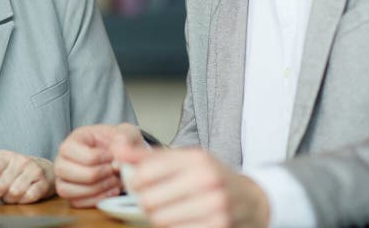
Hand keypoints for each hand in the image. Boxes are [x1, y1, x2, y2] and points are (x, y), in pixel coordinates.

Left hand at [0, 150, 54, 204]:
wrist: (45, 170)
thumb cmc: (17, 171)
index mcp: (5, 156)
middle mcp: (20, 160)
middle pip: (0, 185)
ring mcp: (33, 170)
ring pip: (14, 193)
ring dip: (9, 199)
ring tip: (10, 195)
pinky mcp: (44, 182)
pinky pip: (28, 197)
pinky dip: (22, 201)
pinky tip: (22, 196)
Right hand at [54, 123, 145, 207]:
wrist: (125, 159)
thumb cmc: (121, 145)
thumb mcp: (126, 133)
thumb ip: (124, 137)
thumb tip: (118, 147)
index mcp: (74, 139)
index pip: (71, 150)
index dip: (96, 157)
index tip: (113, 156)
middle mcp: (63, 158)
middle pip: (64, 170)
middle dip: (95, 173)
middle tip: (113, 171)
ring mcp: (65, 178)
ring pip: (66, 189)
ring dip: (94, 188)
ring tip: (114, 181)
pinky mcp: (72, 194)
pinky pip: (76, 202)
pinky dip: (96, 199)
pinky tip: (112, 190)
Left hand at [130, 148, 269, 227]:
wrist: (252, 200)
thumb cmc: (212, 177)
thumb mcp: (184, 159)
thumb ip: (147, 156)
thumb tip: (116, 149)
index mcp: (196, 158)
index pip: (145, 173)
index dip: (134, 182)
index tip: (138, 184)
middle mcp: (207, 180)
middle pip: (149, 200)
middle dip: (145, 202)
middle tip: (152, 200)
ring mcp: (215, 206)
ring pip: (160, 219)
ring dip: (158, 217)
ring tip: (167, 209)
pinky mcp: (218, 227)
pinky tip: (181, 219)